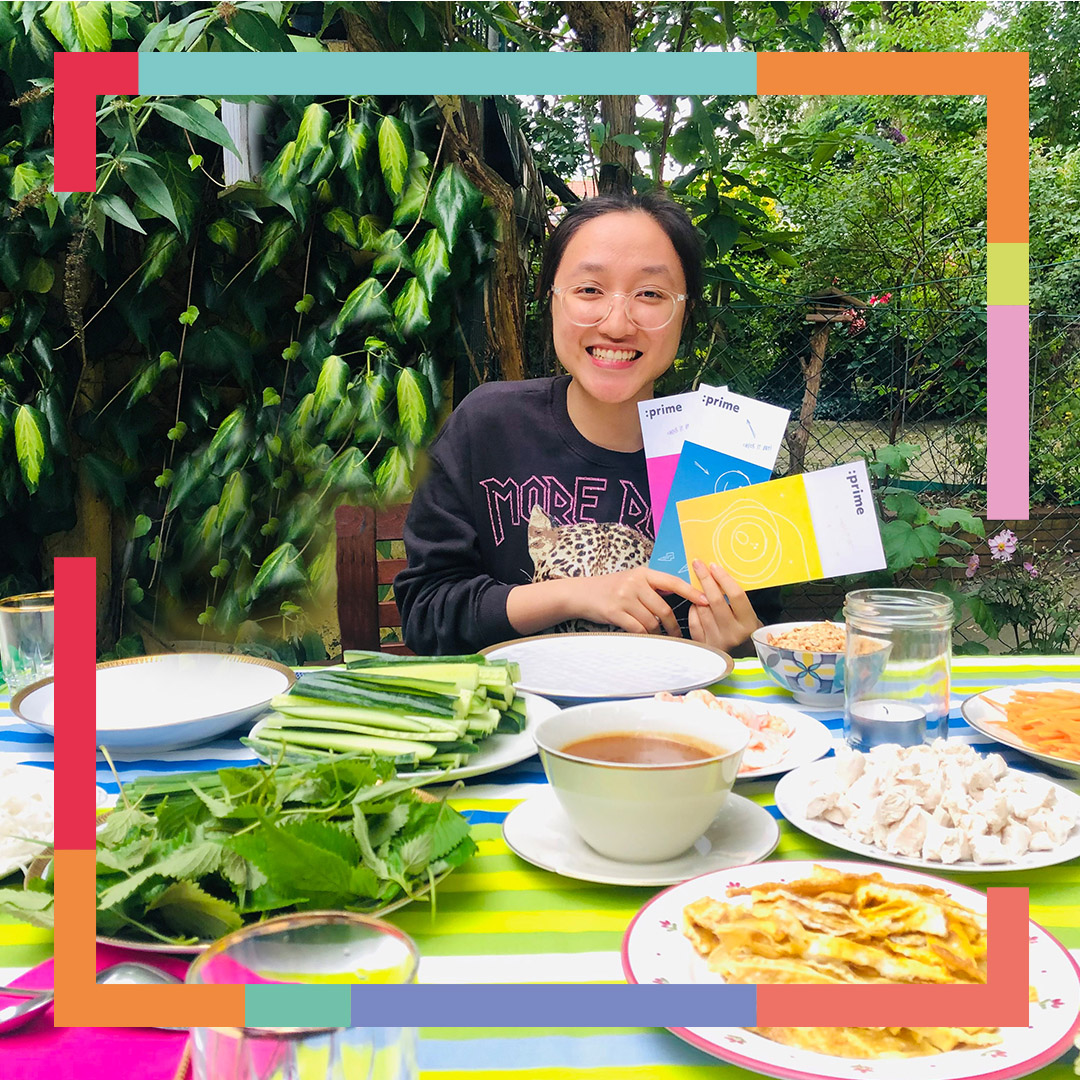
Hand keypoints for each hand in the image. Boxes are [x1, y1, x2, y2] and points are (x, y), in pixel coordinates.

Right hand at [575, 566, 708, 636]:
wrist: (581, 593)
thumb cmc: (610, 588)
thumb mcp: (632, 580)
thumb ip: (652, 586)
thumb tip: (680, 595)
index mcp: (643, 573)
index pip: (672, 582)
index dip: (691, 592)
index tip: (706, 600)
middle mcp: (634, 583)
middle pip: (663, 608)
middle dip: (672, 625)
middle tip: (677, 634)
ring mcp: (624, 597)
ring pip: (651, 621)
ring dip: (655, 631)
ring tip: (654, 634)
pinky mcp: (615, 612)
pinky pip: (637, 628)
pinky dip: (643, 634)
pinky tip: (642, 635)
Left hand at [687, 560, 761, 650]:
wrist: (743, 658)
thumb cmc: (746, 633)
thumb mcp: (750, 617)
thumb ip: (737, 601)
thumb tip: (719, 574)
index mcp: (748, 623)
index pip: (736, 595)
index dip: (724, 578)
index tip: (714, 566)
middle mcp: (733, 633)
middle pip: (715, 600)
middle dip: (705, 579)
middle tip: (698, 565)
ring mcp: (718, 641)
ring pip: (702, 610)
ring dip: (698, 595)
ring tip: (700, 587)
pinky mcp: (705, 646)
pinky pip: (694, 621)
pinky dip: (693, 610)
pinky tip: (697, 605)